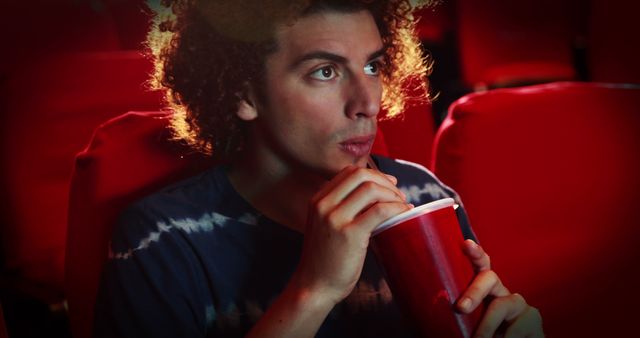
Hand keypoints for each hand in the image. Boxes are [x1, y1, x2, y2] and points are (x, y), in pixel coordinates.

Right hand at [291, 165, 412, 304]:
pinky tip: (404, 213)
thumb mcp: (325, 225)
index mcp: (318, 200)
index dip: (374, 174)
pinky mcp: (349, 234)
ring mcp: (335, 218)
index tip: (389, 184)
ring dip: (392, 194)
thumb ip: (342, 208)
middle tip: (399, 195)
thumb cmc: (325, 259)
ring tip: (402, 205)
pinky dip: (396, 208)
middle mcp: (323, 204)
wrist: (314, 287)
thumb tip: (376, 193)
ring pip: (371, 189)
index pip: (349, 172)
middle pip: (361, 175)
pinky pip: (379, 210)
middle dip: (385, 181)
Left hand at [457, 240, 543, 337]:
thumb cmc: (486, 334)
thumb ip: (463, 311)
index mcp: (484, 289)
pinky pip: (517, 326)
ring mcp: (519, 303)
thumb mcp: (470, 321)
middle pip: (489, 278)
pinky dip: (505, 337)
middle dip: (473, 291)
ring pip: (501, 305)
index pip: (480, 264)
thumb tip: (447, 307)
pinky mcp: (533, 318)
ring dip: (486, 325)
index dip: (475, 253)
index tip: (467, 244)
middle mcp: (501, 291)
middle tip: (461, 308)